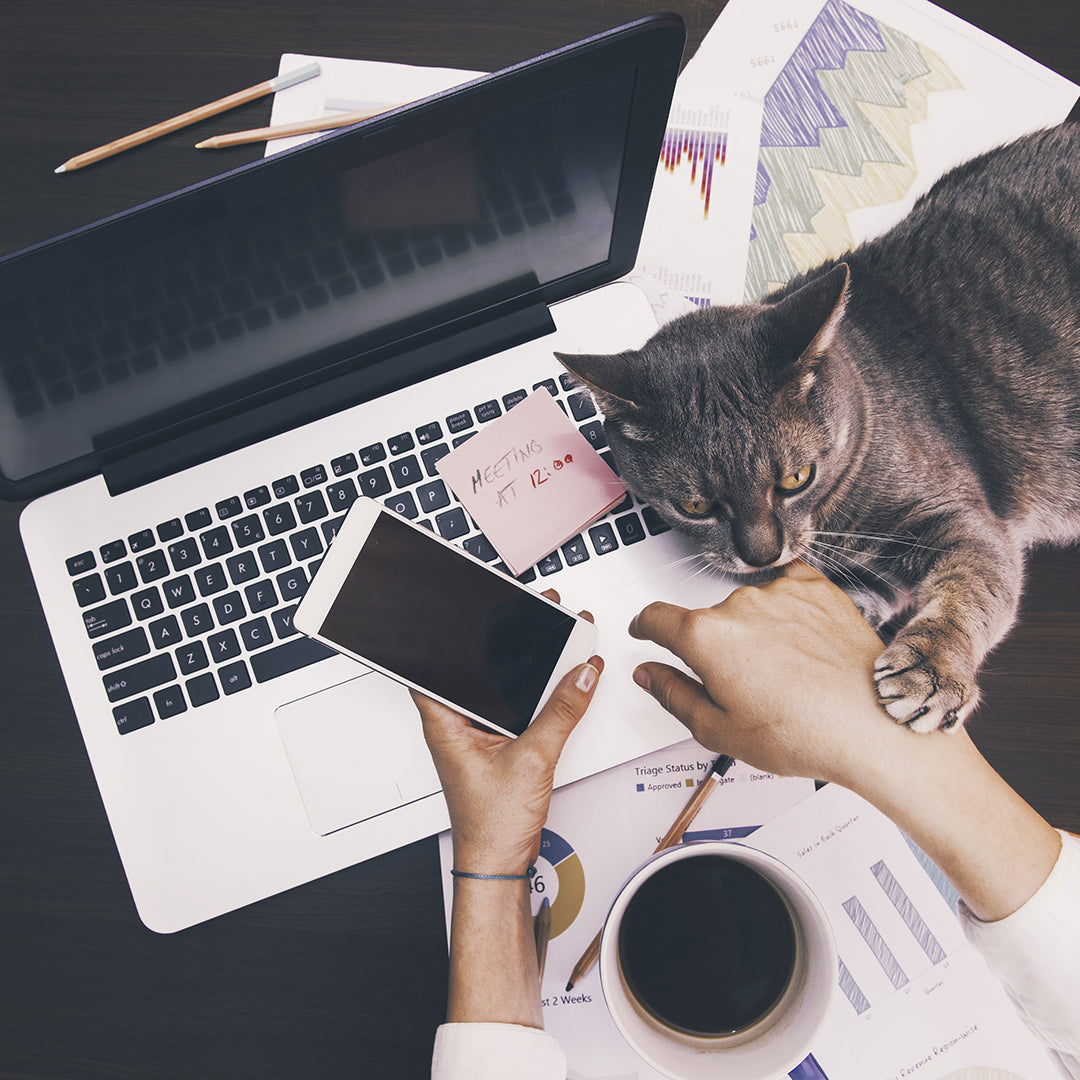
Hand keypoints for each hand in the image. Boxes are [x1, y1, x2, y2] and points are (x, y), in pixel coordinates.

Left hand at [413, 594, 602, 874]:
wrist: (498, 866)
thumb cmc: (490, 826)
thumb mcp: (533, 759)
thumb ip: (561, 712)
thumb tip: (581, 675)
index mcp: (445, 721)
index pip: (436, 662)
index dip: (453, 632)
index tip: (475, 607)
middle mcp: (456, 725)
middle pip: (474, 669)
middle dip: (503, 642)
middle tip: (528, 616)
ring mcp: (476, 736)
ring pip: (498, 689)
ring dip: (523, 669)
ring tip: (550, 642)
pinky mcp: (497, 747)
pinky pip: (514, 709)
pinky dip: (534, 695)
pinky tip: (556, 683)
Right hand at [628, 561, 891, 785]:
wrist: (873, 724)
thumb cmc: (805, 732)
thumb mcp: (719, 730)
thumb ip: (672, 694)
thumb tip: (648, 674)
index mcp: (707, 637)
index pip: (656, 618)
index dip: (645, 627)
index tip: (647, 631)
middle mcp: (740, 604)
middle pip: (709, 619)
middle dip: (717, 647)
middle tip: (744, 685)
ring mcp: (780, 592)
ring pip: (749, 607)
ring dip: (756, 631)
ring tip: (785, 673)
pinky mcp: (816, 588)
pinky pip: (786, 591)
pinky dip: (787, 613)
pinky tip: (802, 646)